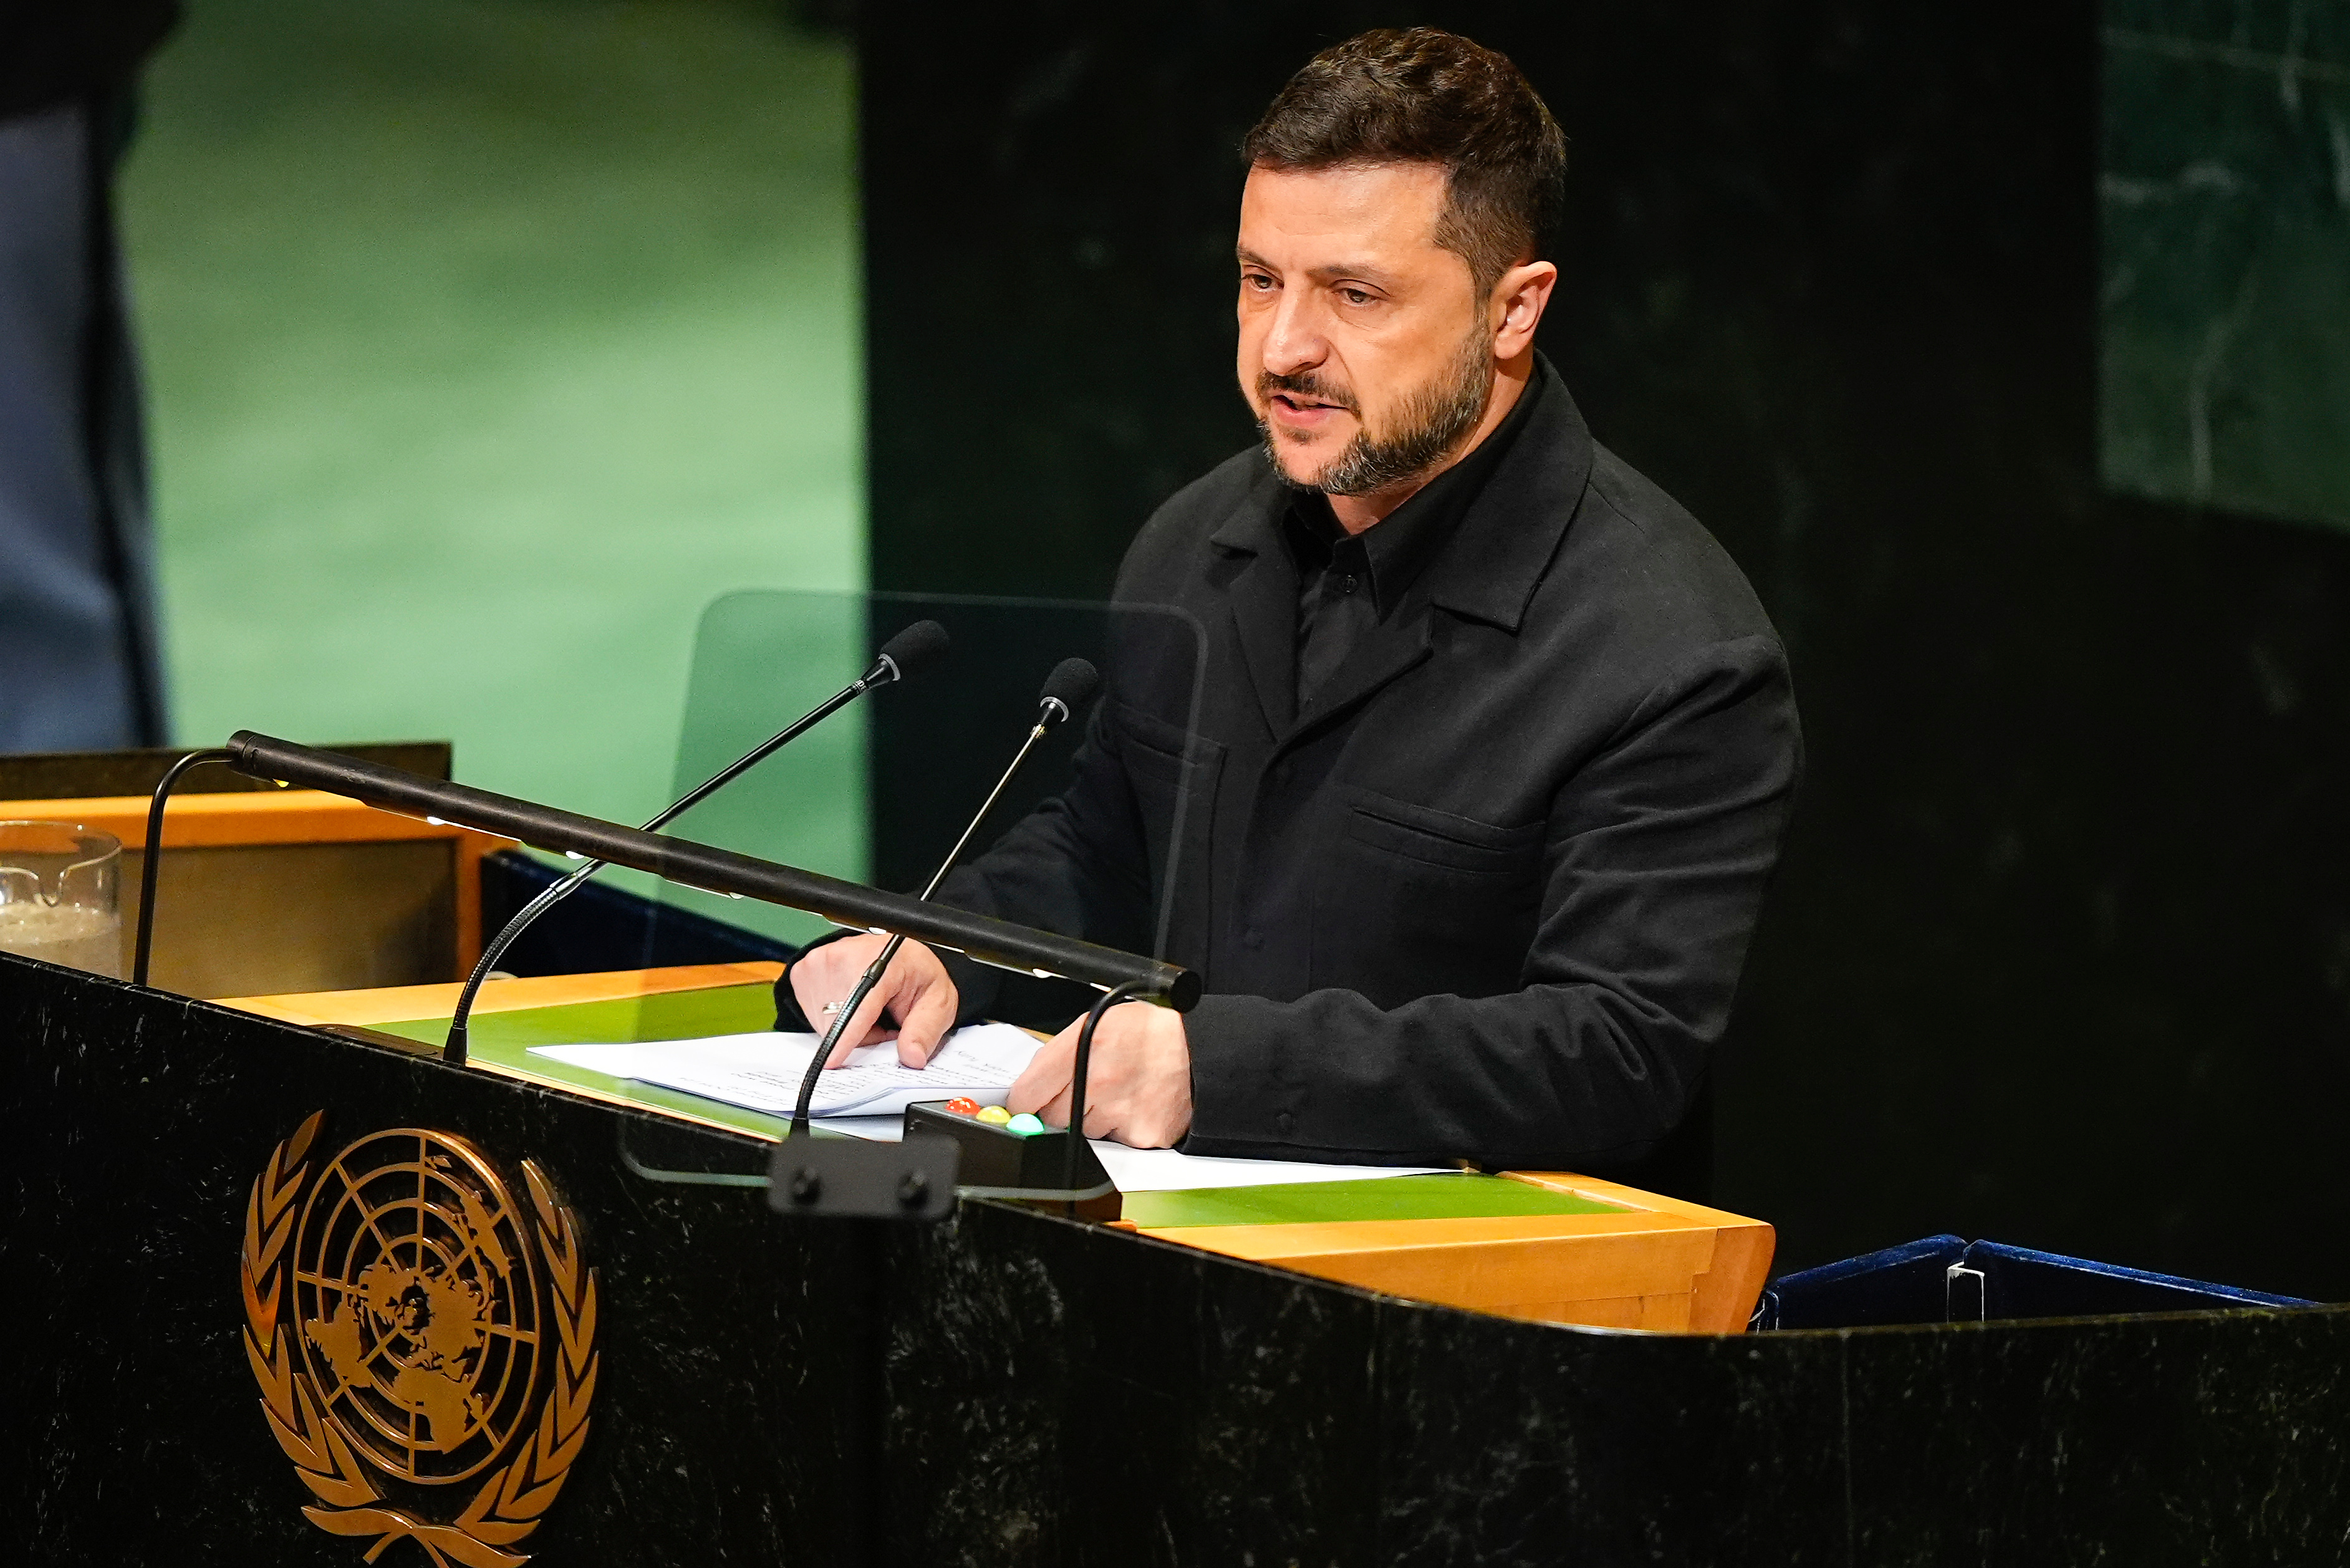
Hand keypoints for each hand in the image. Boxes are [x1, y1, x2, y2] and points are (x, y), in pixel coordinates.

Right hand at [786, 935, 959, 1066]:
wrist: (898, 953)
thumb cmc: (916, 973)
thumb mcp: (937, 1001)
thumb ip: (925, 1030)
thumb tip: (913, 1056)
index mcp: (883, 960)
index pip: (861, 1004)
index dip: (847, 1035)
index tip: (832, 1059)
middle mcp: (846, 954)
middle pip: (841, 1022)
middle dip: (865, 1034)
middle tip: (886, 1018)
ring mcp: (821, 961)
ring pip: (825, 1023)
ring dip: (847, 1027)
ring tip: (869, 1007)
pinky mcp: (803, 971)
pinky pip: (812, 1014)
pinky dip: (831, 1017)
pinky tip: (849, 999)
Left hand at [1007, 1002, 1191, 1146]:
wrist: (1201, 1050)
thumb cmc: (1149, 1033)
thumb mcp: (1097, 1022)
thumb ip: (1057, 1054)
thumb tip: (1027, 1086)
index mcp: (1085, 1046)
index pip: (1028, 1093)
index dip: (1023, 1100)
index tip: (1025, 1103)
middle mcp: (1102, 1081)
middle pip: (1051, 1119)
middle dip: (1059, 1108)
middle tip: (1082, 1090)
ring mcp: (1122, 1113)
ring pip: (1081, 1134)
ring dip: (1091, 1119)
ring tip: (1117, 1092)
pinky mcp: (1141, 1136)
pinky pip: (1113, 1144)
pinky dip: (1119, 1129)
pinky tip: (1133, 1105)